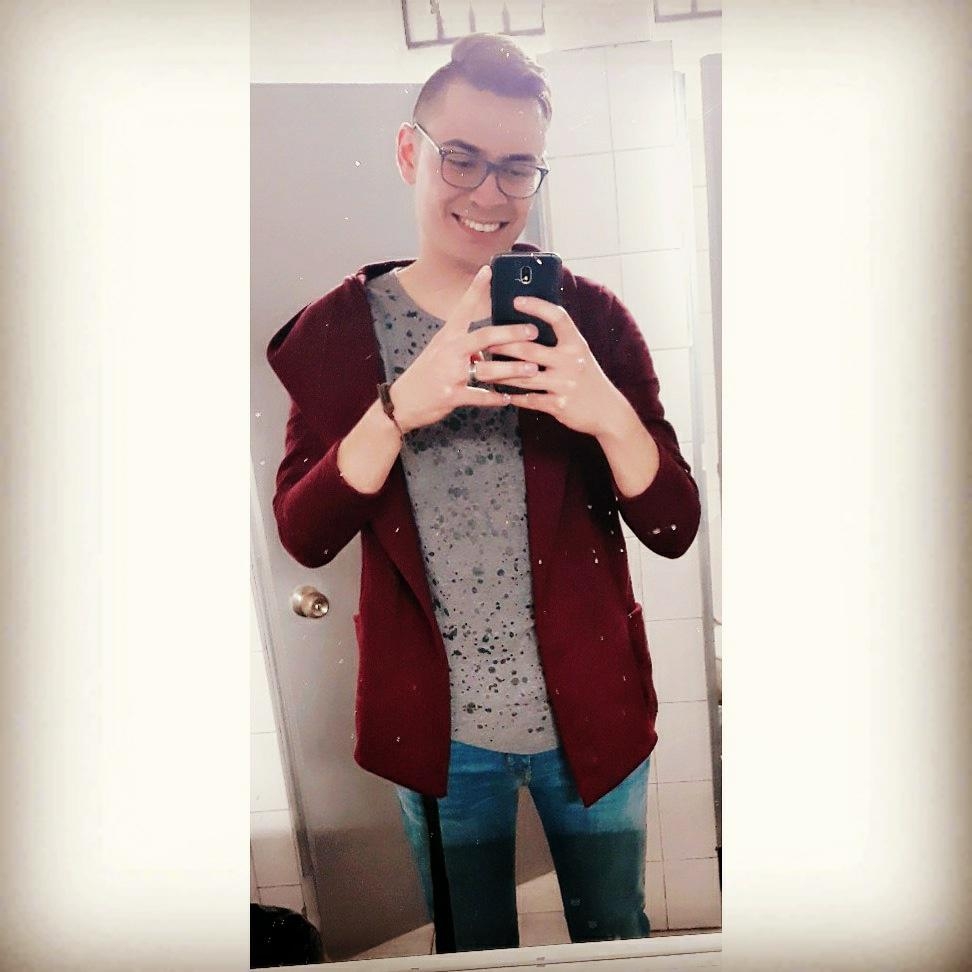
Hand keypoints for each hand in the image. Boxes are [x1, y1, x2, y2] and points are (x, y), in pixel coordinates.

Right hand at [389, 266, 543, 432]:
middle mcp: (449, 351)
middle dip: (510, 333)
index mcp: (447, 337)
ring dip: (512, 370)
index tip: (488, 270)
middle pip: (484, 336)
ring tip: (532, 369)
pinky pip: (479, 397)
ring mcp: (450, 374)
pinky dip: (495, 399)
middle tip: (532, 330)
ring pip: (487, 369)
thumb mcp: (440, 354)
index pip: (463, 308)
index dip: (476, 289)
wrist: (402, 402)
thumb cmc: (424, 375)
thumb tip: (487, 348)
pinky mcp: (451, 395)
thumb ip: (464, 348)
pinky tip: (508, 399)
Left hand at [488, 295, 631, 437]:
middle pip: (529, 349)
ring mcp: (565, 384)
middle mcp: (571, 361)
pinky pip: (529, 399)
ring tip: (482, 370)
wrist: (608, 411)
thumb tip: (530, 326)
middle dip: (502, 346)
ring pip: (524, 376)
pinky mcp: (559, 405)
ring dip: (499, 374)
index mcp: (576, 344)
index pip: (557, 318)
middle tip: (483, 342)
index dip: (537, 307)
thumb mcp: (580, 354)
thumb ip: (560, 341)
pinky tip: (500, 394)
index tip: (516, 300)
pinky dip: (514, 397)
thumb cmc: (588, 378)